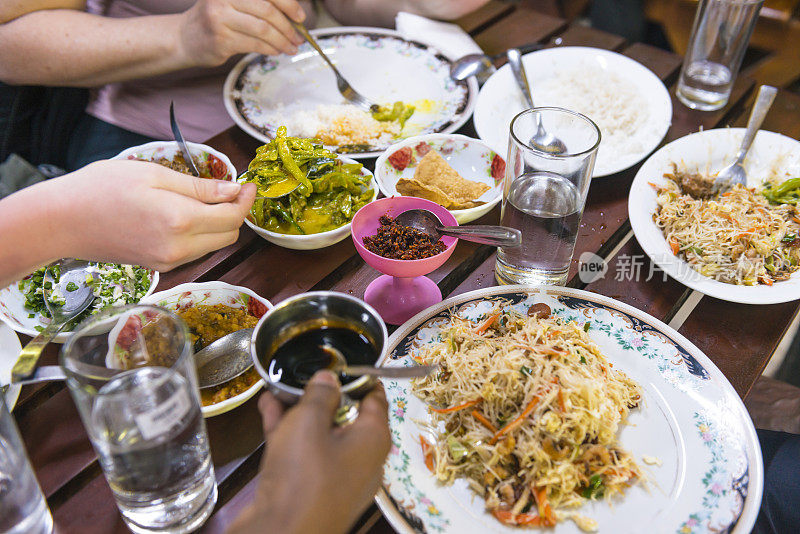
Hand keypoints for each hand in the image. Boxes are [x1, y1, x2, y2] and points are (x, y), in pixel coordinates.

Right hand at [55, 159, 255, 270]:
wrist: (60, 222)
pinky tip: (184, 216)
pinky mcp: (159, 266)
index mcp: (181, 221)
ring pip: (213, 245)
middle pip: (229, 235)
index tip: (248, 185)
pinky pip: (193, 251)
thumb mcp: (153, 174)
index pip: (233, 216)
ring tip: (203, 200)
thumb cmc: (100, 189)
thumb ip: (199, 187)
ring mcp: (169, 261)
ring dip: (218, 225)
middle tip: (228, 190)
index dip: (246, 200)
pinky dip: (200, 235)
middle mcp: (179, 248)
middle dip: (235, 213)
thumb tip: (233, 192)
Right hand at [180, 0, 306, 66]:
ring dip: (282, 41)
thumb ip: (259, 4)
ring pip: (263, 30)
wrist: (185, 38)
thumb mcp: (233, 2)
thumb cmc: (216, 19)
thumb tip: (294, 16)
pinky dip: (270, 49)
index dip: (289, 4)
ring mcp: (221, 18)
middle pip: (268, 11)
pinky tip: (276, 51)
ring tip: (291, 47)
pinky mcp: (221, 39)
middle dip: (288, 26)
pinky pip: (255, 45)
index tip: (301, 17)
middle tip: (298, 37)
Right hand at [229, 371, 391, 533]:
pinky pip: (304, 452)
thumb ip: (320, 395)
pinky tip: (268, 408)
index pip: (375, 397)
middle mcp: (360, 458)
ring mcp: (335, 476)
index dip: (358, 376)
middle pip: (346, 415)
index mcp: (373, 439)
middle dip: (323, 393)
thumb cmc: (303, 478)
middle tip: (304, 371)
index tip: (340, 361)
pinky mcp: (311, 488)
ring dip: (300, 410)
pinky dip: (288, 431)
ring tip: (279, 385)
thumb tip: (328, 379)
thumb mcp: (309, 422)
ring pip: (321, 433)